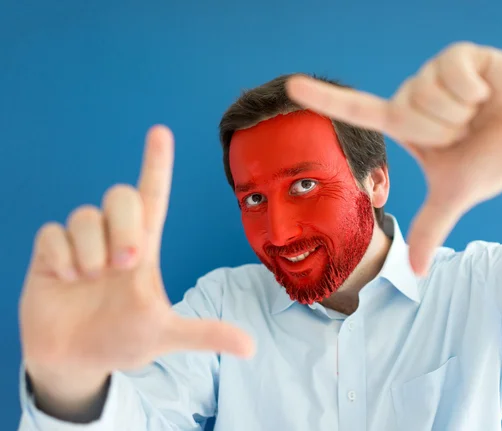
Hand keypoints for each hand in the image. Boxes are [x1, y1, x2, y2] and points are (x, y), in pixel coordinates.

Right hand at [19, 126, 253, 406]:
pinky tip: (66, 281)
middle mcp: (114, 237)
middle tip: (125, 264)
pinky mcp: (50, 253)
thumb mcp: (165, 336)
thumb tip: (251, 348)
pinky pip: (52, 234)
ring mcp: (81, 243)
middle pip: (120, 196)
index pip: (152, 196)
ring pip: (84, 215)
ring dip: (91, 252)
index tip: (160, 133)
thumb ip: (205, 334)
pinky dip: (61, 259)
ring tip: (90, 280)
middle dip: (124, 227)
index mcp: (144, 248)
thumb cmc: (123, 340)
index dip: (156, 164)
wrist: (77, 362)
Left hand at [286, 42, 501, 275]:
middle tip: (466, 132)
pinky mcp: (462, 55)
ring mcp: (435, 73)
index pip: (357, 109)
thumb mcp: (454, 195)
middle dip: (441, 131)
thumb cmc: (493, 162)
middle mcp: (414, 95)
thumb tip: (414, 273)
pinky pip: (453, 72)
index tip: (292, 88)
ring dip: (459, 113)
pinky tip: (488, 93)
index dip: (324, 99)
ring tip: (478, 113)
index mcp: (405, 124)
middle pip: (404, 111)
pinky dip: (475, 90)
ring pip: (426, 93)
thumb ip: (431, 227)